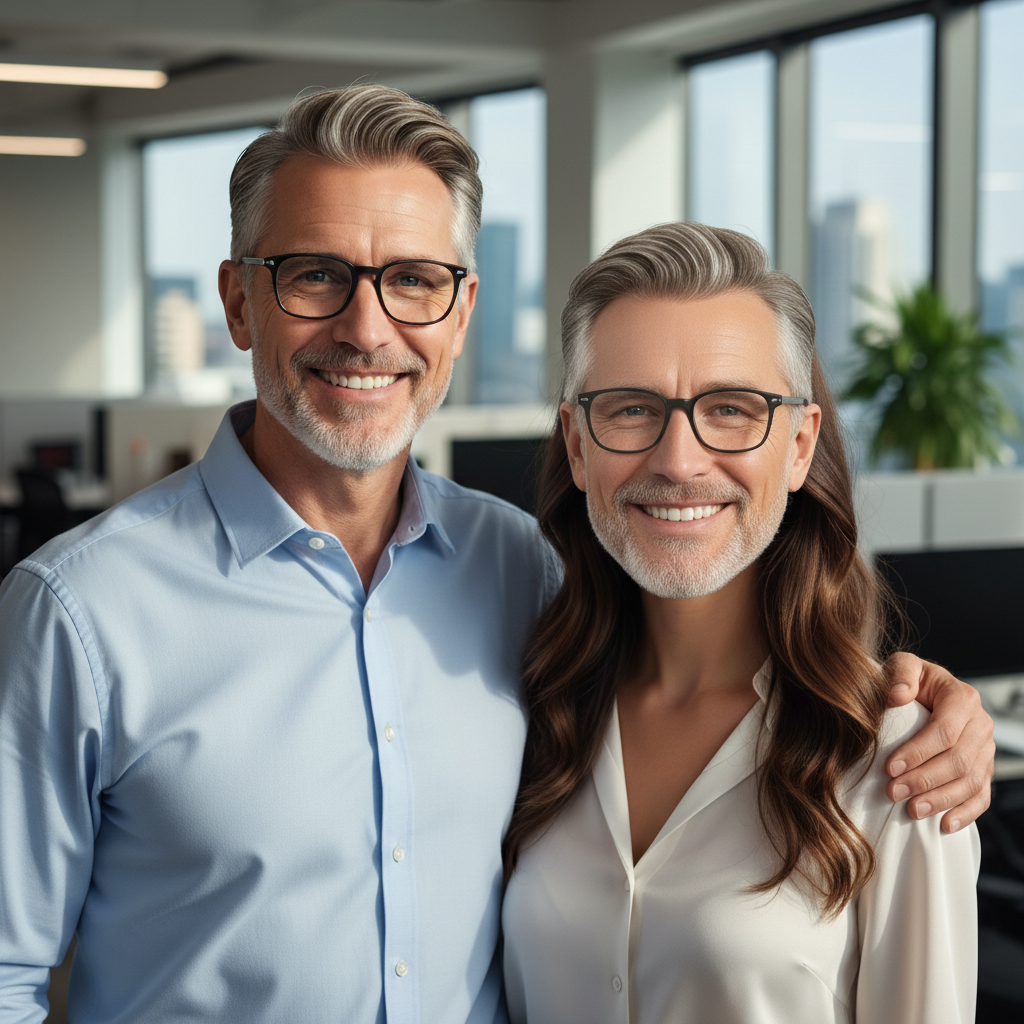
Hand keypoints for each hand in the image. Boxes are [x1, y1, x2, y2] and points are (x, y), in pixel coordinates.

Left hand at [883, 652, 993, 832]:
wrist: (924, 693)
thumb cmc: (910, 680)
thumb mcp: (903, 666)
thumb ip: (900, 673)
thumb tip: (898, 696)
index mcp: (962, 697)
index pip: (943, 731)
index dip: (917, 752)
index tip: (889, 767)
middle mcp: (980, 724)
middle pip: (957, 760)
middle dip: (924, 780)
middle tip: (894, 792)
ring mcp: (986, 749)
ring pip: (970, 782)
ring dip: (941, 799)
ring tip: (912, 810)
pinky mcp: (985, 770)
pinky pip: (981, 796)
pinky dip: (965, 813)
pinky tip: (944, 824)